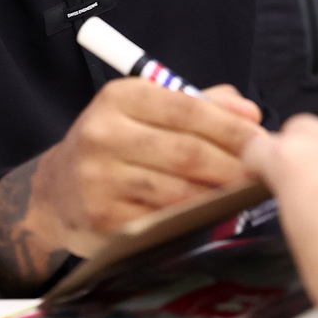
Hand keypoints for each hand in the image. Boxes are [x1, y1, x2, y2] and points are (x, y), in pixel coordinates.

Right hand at [31, 79, 264, 256]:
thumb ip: (202, 105)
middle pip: (188, 152)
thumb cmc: (115, 145)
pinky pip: (161, 220)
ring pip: (178, 191)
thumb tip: (252, 115)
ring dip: (218, 196)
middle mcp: (104, 134)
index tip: (264, 141)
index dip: (232, 128)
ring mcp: (99, 179)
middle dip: (234, 166)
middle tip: (263, 175)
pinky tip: (209, 218)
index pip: (188, 109)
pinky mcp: (102, 219)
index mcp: (119, 97)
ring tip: (242, 196)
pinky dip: (191, 220)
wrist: (54, 192)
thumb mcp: (147, 110)